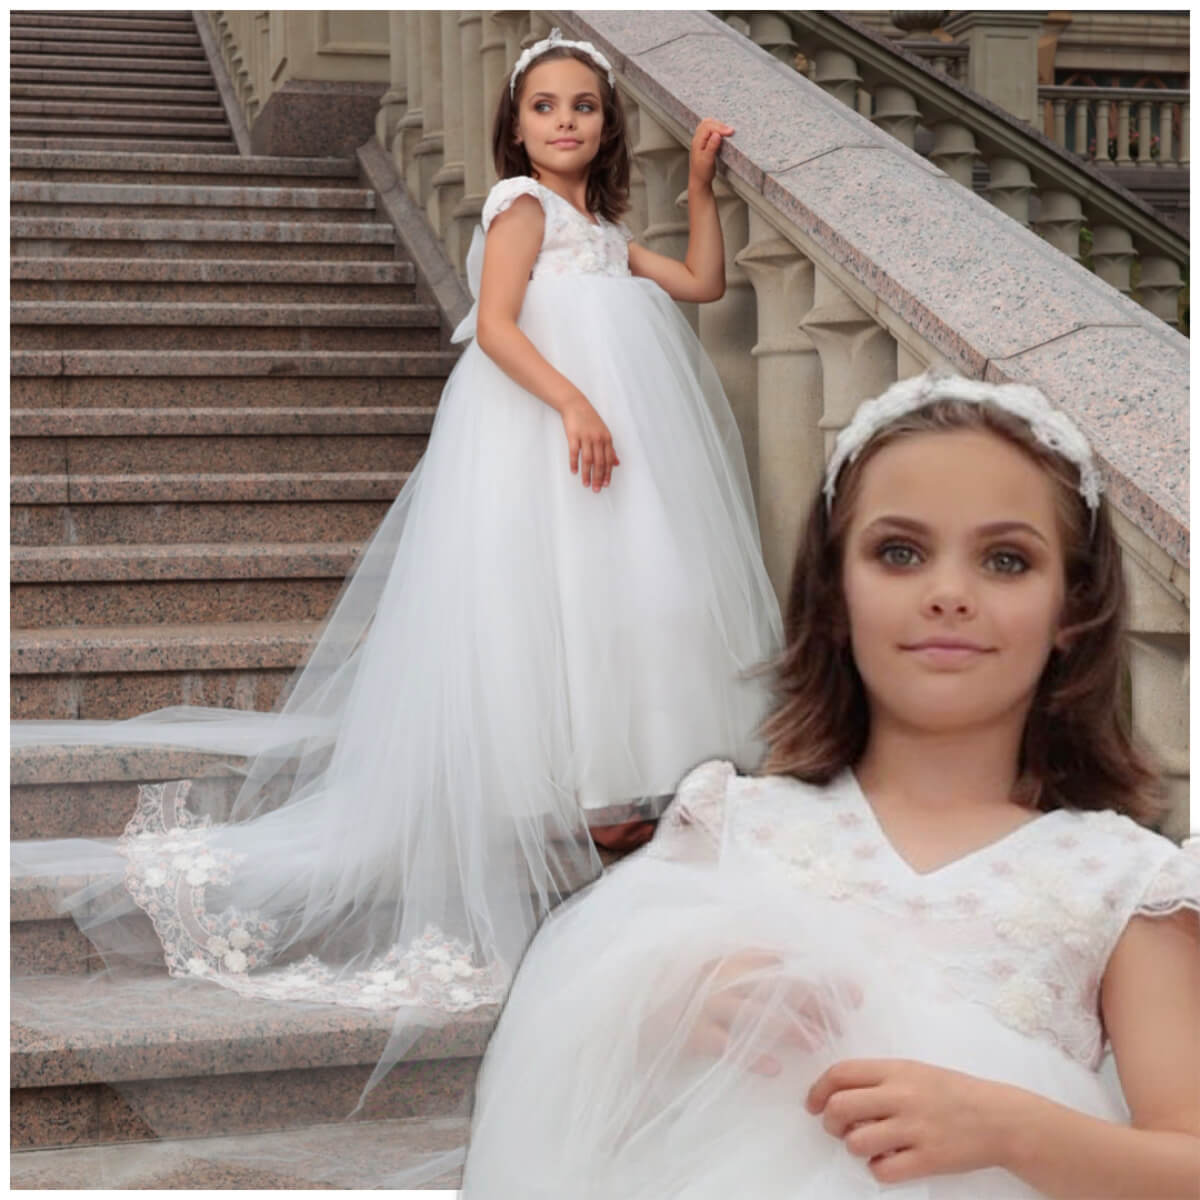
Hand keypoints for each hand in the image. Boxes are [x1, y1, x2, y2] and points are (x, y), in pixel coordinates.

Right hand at [561, 396, 617, 490]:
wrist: (576, 405)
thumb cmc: (590, 420)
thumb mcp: (604, 433)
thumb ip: (610, 449)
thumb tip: (616, 463)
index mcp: (607, 439)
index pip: (608, 460)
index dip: (608, 474)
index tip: (606, 485)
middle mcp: (598, 439)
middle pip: (599, 462)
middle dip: (598, 478)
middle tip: (596, 489)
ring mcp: (585, 437)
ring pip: (587, 460)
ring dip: (587, 474)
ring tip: (586, 484)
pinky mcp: (573, 436)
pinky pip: (574, 453)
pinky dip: (574, 463)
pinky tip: (574, 472)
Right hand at [686, 952, 860, 1076]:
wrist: (649, 1004)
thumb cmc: (700, 987)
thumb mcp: (732, 968)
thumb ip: (767, 966)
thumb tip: (813, 971)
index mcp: (740, 958)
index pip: (792, 966)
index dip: (826, 980)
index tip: (856, 996)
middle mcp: (727, 977)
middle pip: (780, 988)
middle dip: (816, 1004)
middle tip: (842, 1025)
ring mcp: (710, 1004)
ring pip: (757, 1014)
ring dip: (791, 1028)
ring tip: (816, 1043)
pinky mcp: (695, 1032)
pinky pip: (726, 1044)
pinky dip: (751, 1055)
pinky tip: (774, 1067)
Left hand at [689, 117, 734, 187]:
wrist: (699, 181)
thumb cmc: (702, 172)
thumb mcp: (708, 160)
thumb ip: (712, 146)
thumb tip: (717, 134)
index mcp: (697, 142)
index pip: (708, 127)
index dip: (720, 127)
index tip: (731, 132)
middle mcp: (697, 139)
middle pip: (707, 123)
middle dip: (719, 124)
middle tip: (730, 131)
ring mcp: (700, 140)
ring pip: (707, 125)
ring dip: (717, 125)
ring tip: (726, 130)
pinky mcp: (703, 143)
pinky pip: (708, 130)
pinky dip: (715, 128)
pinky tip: (721, 132)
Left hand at [806, 1059, 1010, 1184]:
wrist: (999, 1118)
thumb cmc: (952, 1092)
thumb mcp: (914, 1071)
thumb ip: (878, 1079)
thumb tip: (837, 1092)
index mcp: (896, 1069)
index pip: (841, 1073)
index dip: (818, 1090)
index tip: (813, 1104)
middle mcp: (902, 1096)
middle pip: (840, 1108)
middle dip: (829, 1122)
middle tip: (837, 1128)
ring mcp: (915, 1129)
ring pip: (856, 1143)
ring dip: (854, 1147)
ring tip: (868, 1145)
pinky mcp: (928, 1160)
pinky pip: (883, 1171)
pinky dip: (878, 1169)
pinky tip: (889, 1162)